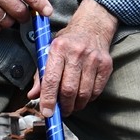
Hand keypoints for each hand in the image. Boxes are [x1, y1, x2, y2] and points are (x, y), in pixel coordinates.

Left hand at [28, 0, 116, 116]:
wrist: (93, 27)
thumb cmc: (68, 42)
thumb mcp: (49, 52)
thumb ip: (41, 75)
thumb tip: (33, 95)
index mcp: (58, 48)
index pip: (51, 79)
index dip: (48, 99)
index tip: (47, 113)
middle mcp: (76, 52)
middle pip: (69, 89)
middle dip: (64, 106)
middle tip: (61, 111)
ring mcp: (93, 58)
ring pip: (84, 93)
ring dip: (76, 105)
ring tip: (72, 106)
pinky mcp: (106, 64)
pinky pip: (97, 90)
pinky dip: (89, 98)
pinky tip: (83, 96)